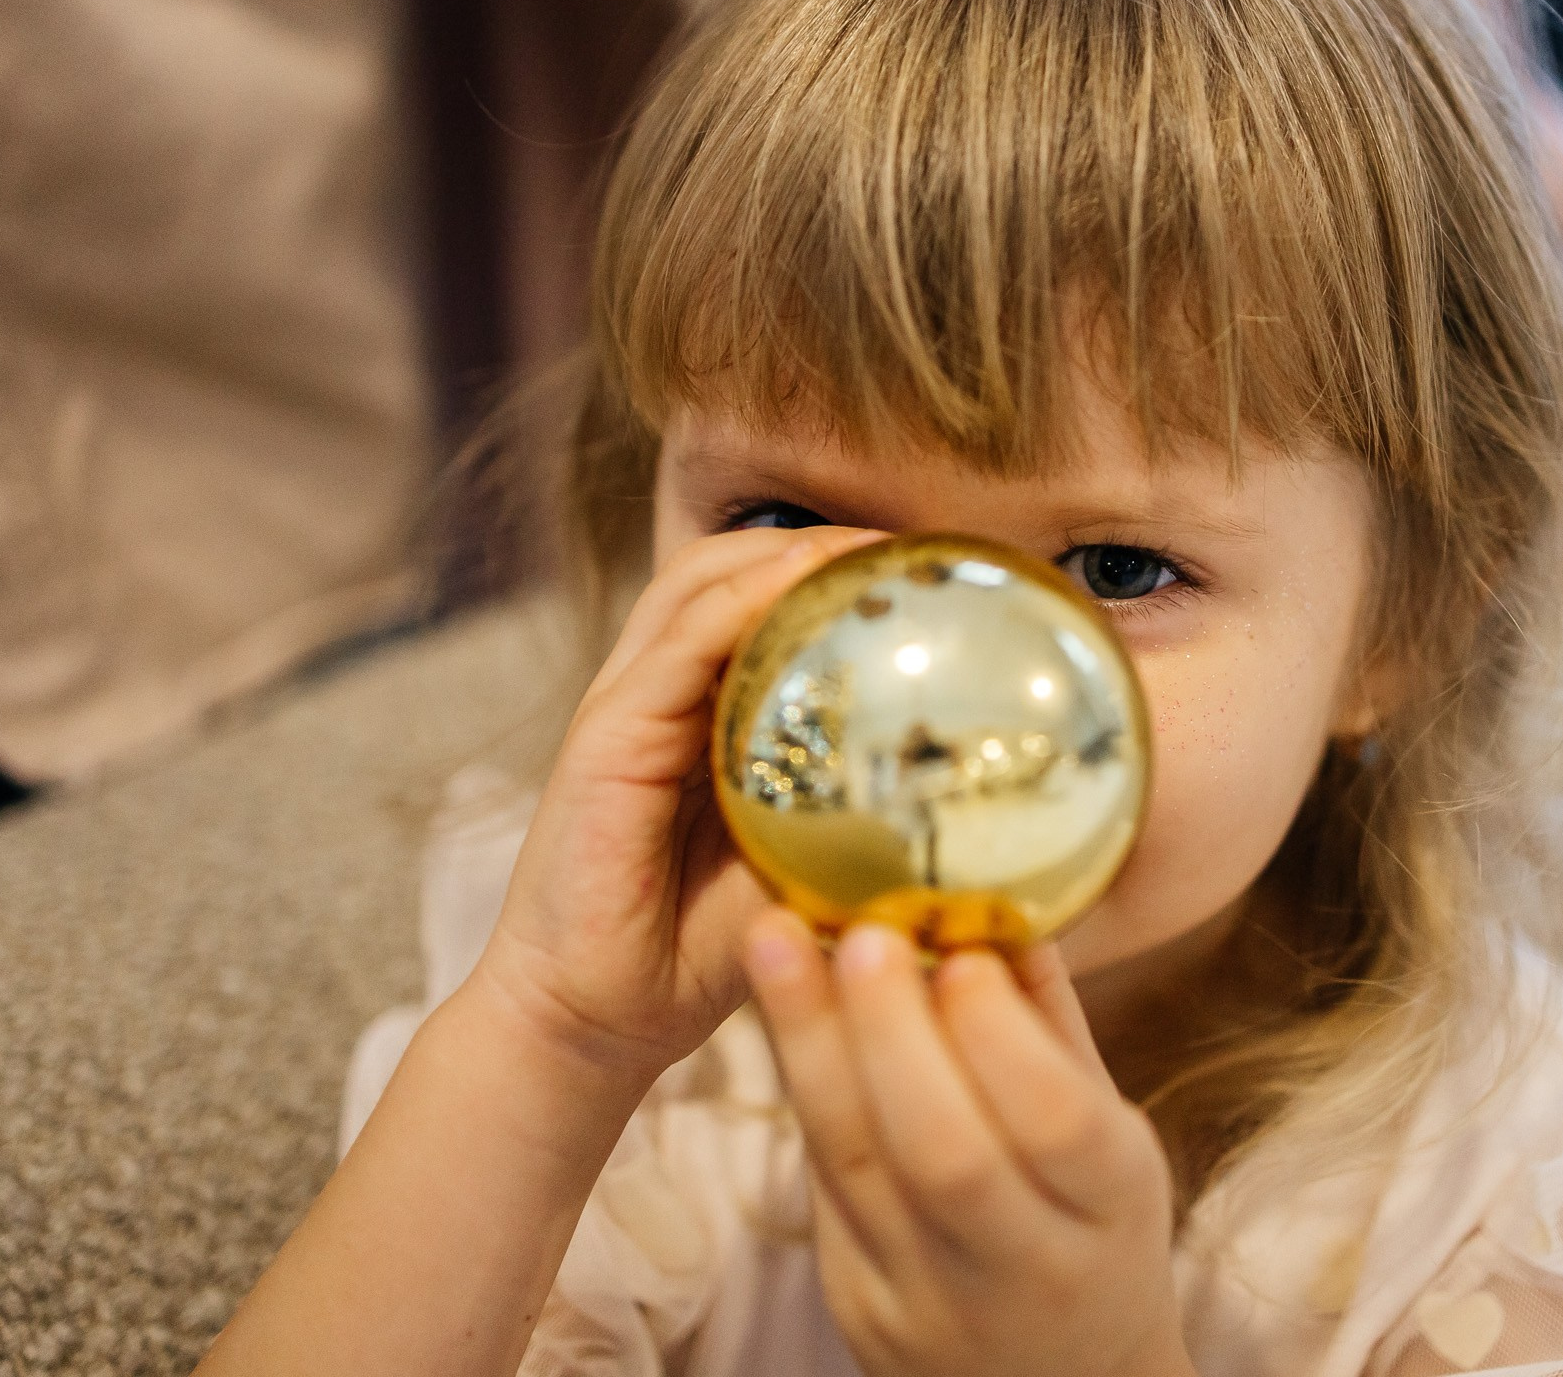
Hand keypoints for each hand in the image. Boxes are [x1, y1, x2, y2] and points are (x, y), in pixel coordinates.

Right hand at [469, 525, 884, 1087]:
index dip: (835, 571)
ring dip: (784, 555)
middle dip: (815, 541)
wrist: (598, 1020)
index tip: (927, 572)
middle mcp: (661, 695)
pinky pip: (677, 645)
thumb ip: (858, 822)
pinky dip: (741, 604)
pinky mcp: (606, 737)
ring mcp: (628, 708)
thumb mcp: (804, 870)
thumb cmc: (702, 952)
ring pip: (697, 584)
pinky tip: (803, 591)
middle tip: (903, 547)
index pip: (760, 603)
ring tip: (865, 551)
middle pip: (725, 568)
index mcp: (701, 715)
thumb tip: (964, 803)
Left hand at [744, 911, 1195, 1376]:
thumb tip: (1005, 900)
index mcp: (1109, 1213)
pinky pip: (819, 1184)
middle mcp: (1023, 1267)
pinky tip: (784, 1007)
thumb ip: (1056, 1031)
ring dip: (810, 1042)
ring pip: (855, 1167)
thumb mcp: (1114, 1141)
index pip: (1055, 1128)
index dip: (1002, 1037)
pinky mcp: (856, 1302)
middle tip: (862, 929)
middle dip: (892, 1032)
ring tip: (779, 937)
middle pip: (945, 1155)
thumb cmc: (1094, 1232)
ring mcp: (927, 1298)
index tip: (962, 949)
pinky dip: (801, 1084)